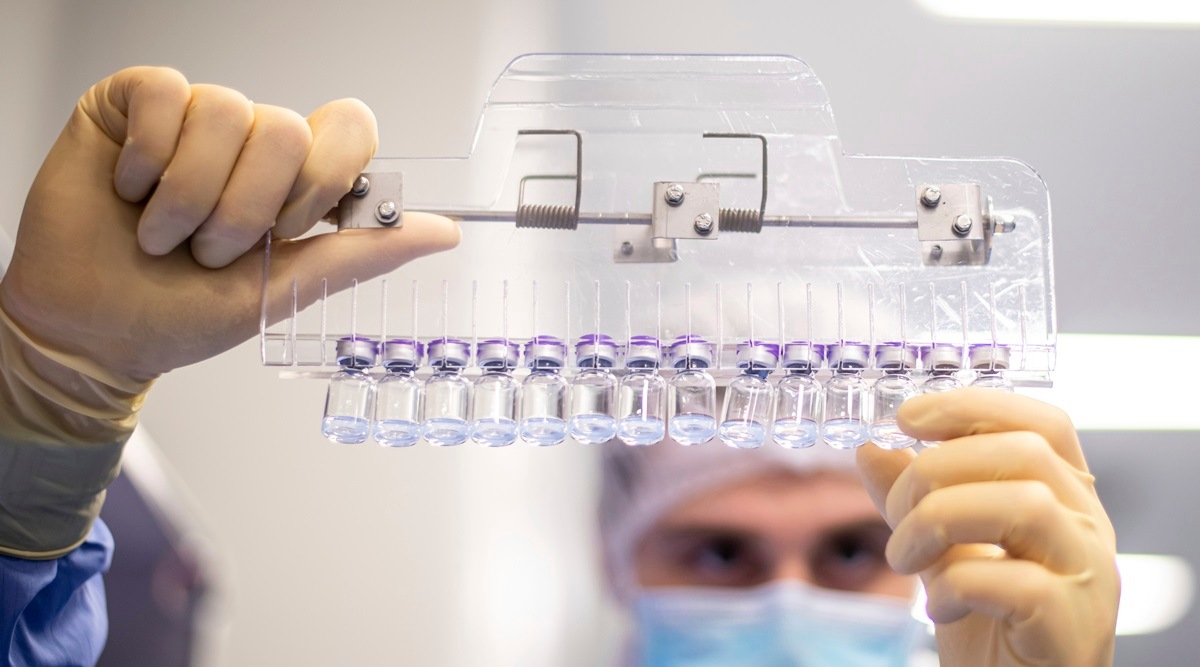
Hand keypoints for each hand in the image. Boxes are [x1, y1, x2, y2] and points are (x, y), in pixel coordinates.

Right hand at [1, 66, 458, 382]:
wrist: (92, 333)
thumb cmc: (182, 314)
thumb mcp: (282, 289)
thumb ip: (362, 252)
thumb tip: (444, 232)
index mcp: (294, 180)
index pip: (349, 126)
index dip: (326, 176)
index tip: (293, 228)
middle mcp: (251, 142)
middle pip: (286, 128)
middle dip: (246, 209)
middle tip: (210, 251)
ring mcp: (194, 119)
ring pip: (226, 111)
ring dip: (191, 196)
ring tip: (164, 235)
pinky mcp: (134, 103)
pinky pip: (166, 94)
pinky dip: (148, 159)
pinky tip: (130, 191)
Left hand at [857, 389, 1118, 666]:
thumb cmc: (992, 626)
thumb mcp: (941, 551)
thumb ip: (912, 500)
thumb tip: (871, 450)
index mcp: (1065, 498)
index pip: (1041, 423)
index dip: (974, 407)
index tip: (907, 417)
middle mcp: (1088, 527)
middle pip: (1023, 453)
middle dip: (936, 470)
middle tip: (895, 513)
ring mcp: (1089, 576)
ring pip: (1026, 505)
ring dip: (938, 522)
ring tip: (905, 559)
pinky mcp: (1073, 626)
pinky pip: (1017, 582)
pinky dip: (958, 586)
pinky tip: (938, 606)